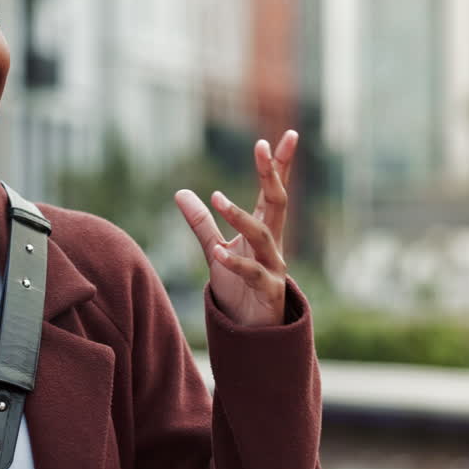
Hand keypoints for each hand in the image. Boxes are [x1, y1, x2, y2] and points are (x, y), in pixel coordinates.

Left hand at [174, 130, 297, 326]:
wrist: (251, 333)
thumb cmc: (239, 289)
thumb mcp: (216, 249)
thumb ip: (202, 222)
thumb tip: (181, 192)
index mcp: (264, 231)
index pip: (274, 192)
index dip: (279, 165)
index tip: (288, 136)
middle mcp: (273, 245)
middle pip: (277, 203)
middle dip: (271, 174)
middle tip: (262, 146)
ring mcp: (274, 268)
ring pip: (262, 236)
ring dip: (240, 217)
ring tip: (217, 199)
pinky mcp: (268, 291)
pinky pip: (252, 273)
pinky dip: (235, 262)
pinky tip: (218, 253)